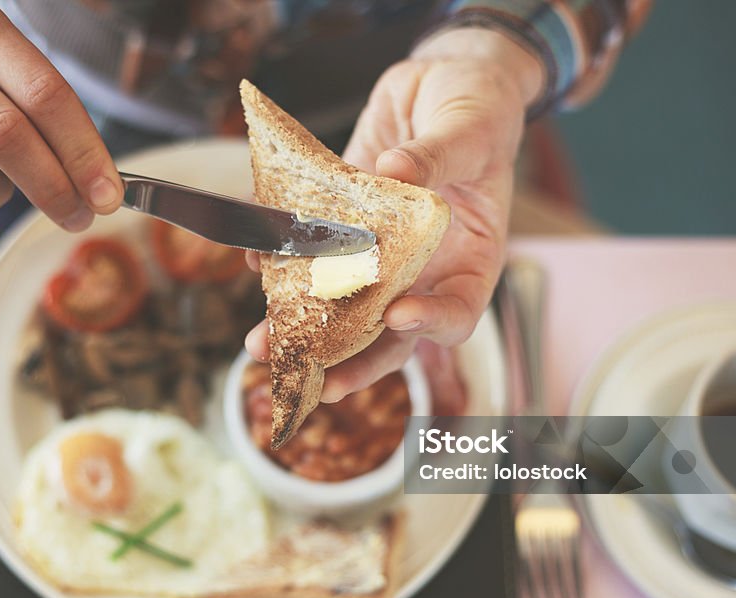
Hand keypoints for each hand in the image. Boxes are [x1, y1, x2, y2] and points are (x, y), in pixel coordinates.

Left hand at [246, 28, 543, 400]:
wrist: (443, 81)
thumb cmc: (478, 107)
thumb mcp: (470, 127)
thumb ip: (437, 155)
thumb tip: (396, 172)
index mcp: (471, 257)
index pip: (458, 311)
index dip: (431, 323)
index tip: (398, 315)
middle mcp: (424, 268)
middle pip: (390, 333)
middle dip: (349, 358)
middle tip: (311, 377)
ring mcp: (381, 253)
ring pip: (344, 305)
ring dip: (302, 327)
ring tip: (261, 342)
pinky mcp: (345, 227)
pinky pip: (314, 254)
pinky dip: (283, 263)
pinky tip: (257, 262)